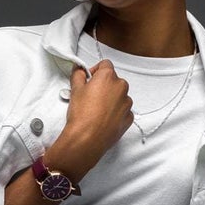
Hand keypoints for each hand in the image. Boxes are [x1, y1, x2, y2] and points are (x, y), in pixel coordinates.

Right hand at [52, 60, 131, 178]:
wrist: (87, 139)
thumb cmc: (82, 115)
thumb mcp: (75, 89)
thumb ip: (78, 74)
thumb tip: (80, 70)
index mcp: (108, 76)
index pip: (105, 64)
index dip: (96, 71)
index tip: (90, 79)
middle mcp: (121, 87)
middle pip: (114, 80)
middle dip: (104, 86)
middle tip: (91, 96)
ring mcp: (127, 103)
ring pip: (119, 96)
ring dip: (111, 99)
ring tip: (97, 110)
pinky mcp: (128, 118)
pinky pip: (123, 110)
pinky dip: (116, 112)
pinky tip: (104, 119)